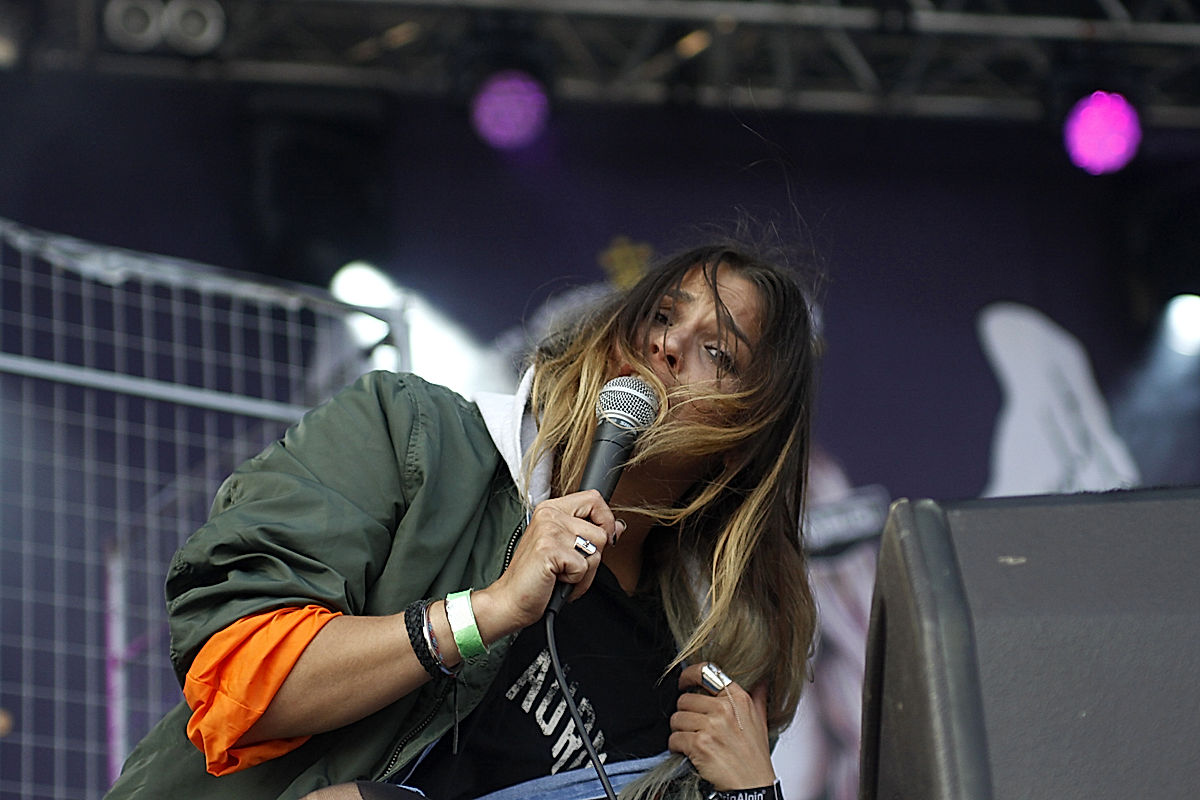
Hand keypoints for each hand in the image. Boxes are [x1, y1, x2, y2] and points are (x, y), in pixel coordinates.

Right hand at [475, 490, 622, 633]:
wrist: (511, 600)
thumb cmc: (536, 578)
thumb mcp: (566, 549)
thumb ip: (590, 534)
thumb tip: (617, 526)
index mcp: (552, 509)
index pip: (594, 499)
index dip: (606, 520)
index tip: (601, 539)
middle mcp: (549, 515)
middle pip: (601, 530)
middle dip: (594, 556)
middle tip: (571, 565)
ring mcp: (549, 530)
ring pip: (595, 550)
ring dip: (585, 573)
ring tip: (563, 575)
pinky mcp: (549, 549)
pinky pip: (584, 567)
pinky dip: (576, 582)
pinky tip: (557, 580)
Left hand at [669, 663, 776, 791]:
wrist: (752, 786)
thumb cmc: (754, 757)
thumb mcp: (761, 721)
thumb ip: (757, 697)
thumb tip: (761, 679)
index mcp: (739, 699)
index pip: (706, 672)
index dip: (689, 675)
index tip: (683, 682)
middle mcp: (725, 709)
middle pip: (685, 699)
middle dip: (685, 715)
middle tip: (694, 728)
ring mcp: (711, 727)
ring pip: (676, 719)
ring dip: (680, 732)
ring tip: (693, 741)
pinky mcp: (699, 745)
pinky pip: (674, 739)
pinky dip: (676, 748)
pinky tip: (690, 753)